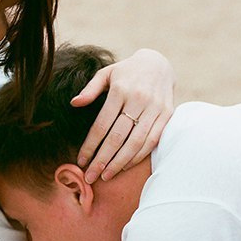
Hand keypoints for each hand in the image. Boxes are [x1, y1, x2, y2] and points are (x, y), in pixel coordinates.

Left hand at [74, 48, 174, 181]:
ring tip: (106, 175)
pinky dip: (138, 156)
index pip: (102, 124)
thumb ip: (90, 89)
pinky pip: (152, 141)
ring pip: (136, 142)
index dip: (90, 145)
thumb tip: (74, 104)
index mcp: (120, 90)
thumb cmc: (126, 71)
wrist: (158, 64)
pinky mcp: (166, 115)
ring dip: (120, 162)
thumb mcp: (106, 73)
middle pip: (117, 137)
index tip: (81, 160)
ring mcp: (154, 108)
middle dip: (102, 160)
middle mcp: (138, 100)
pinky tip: (125, 165)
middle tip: (91, 176)